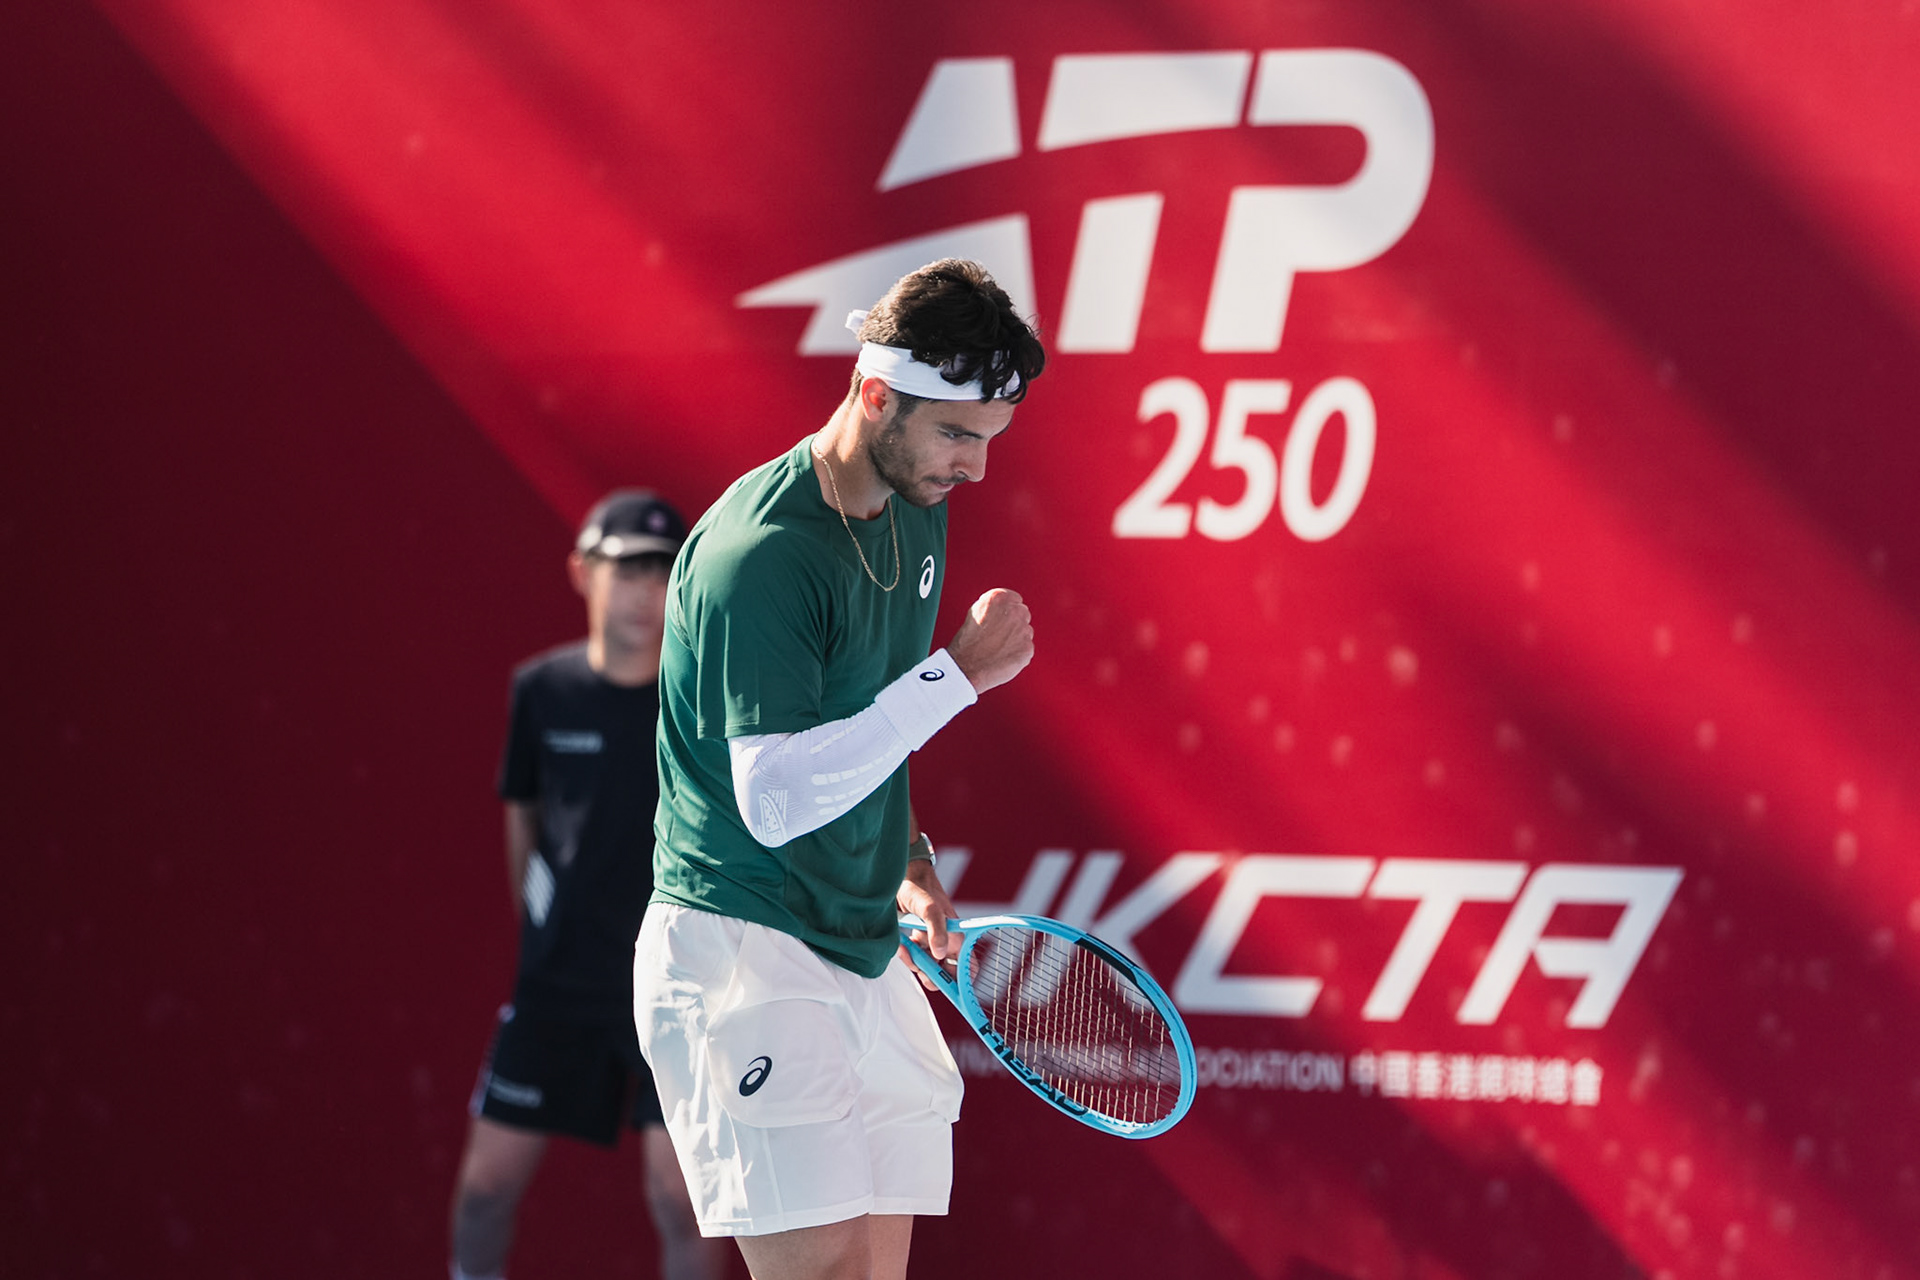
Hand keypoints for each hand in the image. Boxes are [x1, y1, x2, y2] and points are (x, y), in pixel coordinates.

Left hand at [897, 856, 962, 988]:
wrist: (900, 875)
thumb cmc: (919, 887)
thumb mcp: (928, 907)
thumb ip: (936, 929)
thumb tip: (941, 954)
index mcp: (956, 937)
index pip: (969, 969)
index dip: (961, 984)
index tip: (946, 987)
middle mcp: (946, 942)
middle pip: (944, 975)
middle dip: (930, 975)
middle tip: (919, 966)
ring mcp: (931, 942)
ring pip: (926, 967)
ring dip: (914, 962)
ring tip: (905, 946)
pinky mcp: (917, 940)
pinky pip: (913, 957)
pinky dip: (906, 955)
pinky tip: (901, 943)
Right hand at [947, 588, 1032, 693]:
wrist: (966, 666)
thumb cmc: (967, 642)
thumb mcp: (975, 612)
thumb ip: (994, 606)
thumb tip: (1006, 607)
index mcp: (1000, 598)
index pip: (1015, 599)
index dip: (1006, 612)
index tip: (1001, 620)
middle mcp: (1014, 611)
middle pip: (1023, 614)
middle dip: (1014, 623)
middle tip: (999, 635)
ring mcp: (1023, 630)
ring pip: (1026, 632)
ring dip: (1016, 638)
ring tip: (998, 648)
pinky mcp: (1027, 648)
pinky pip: (1026, 649)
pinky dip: (1018, 653)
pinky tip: (1003, 657)